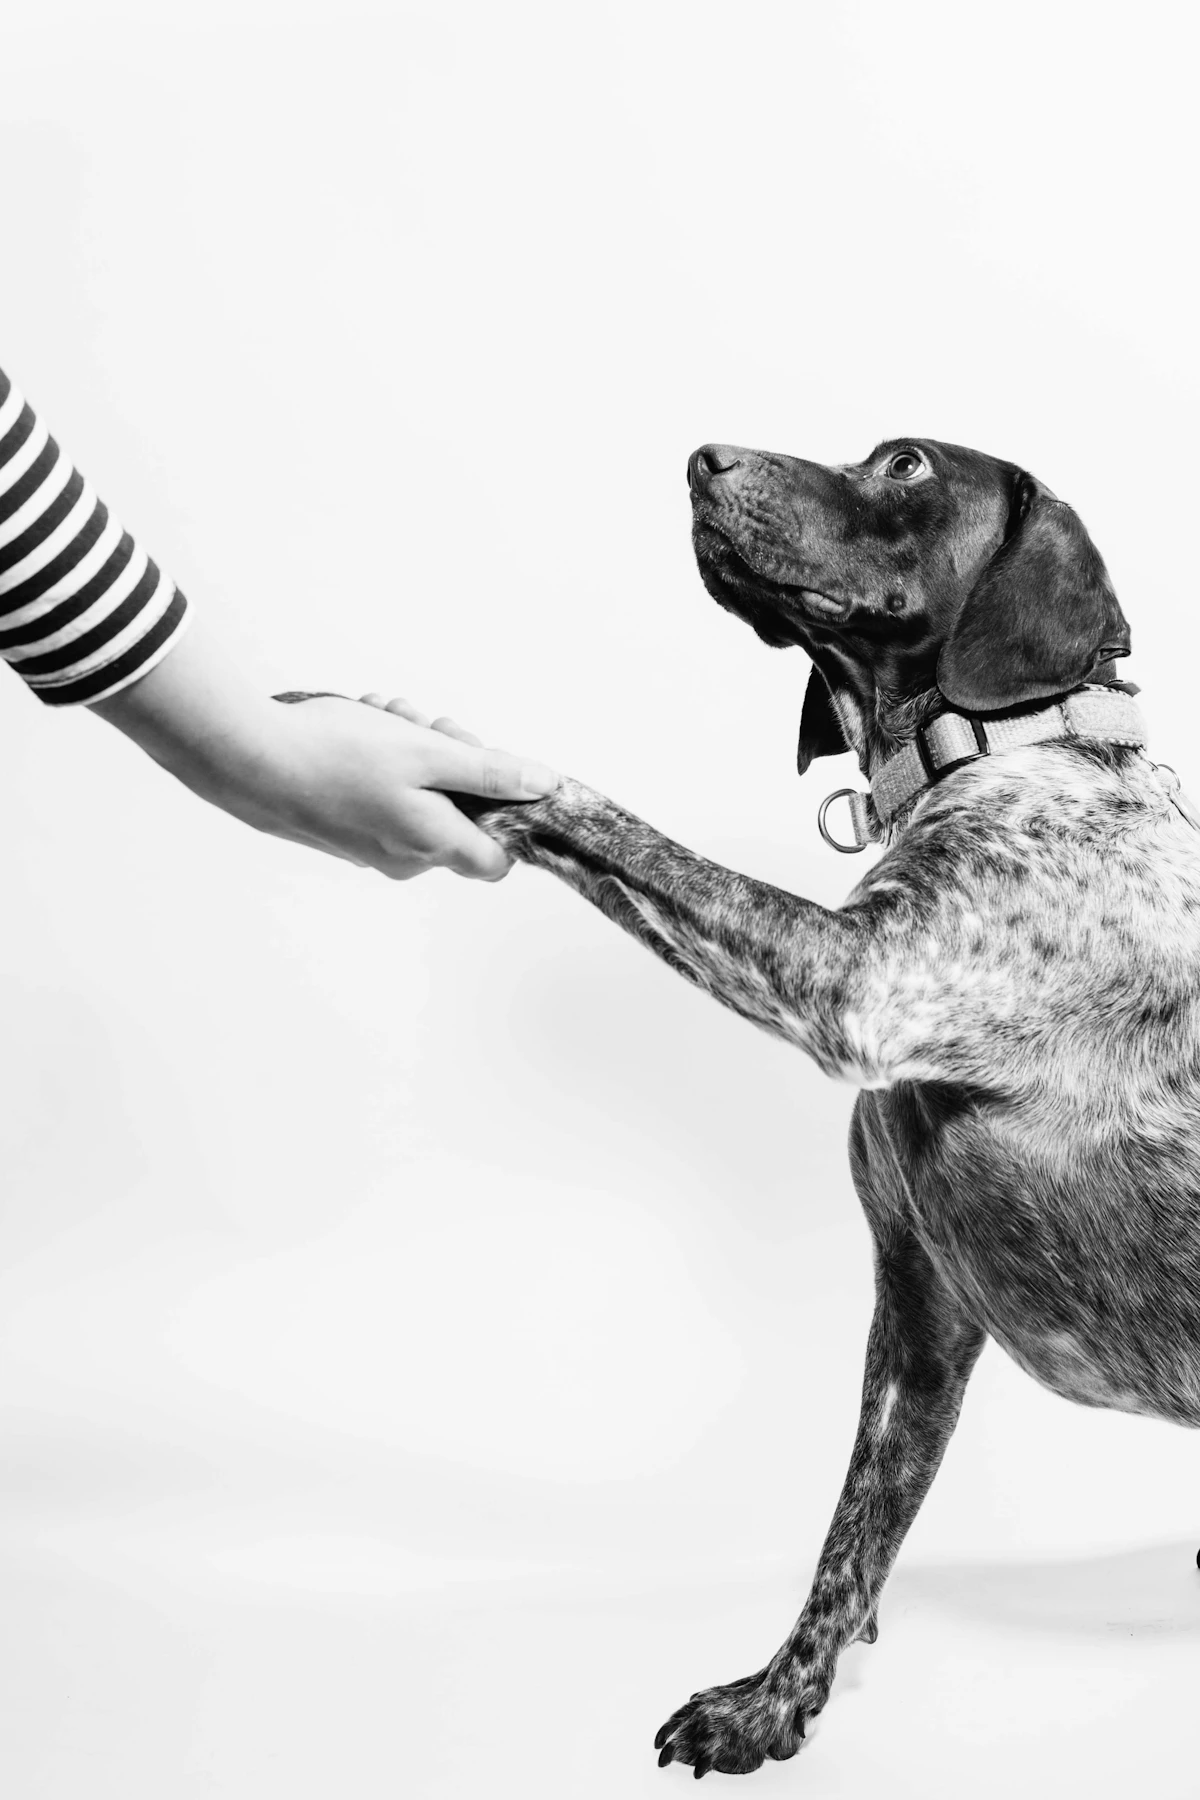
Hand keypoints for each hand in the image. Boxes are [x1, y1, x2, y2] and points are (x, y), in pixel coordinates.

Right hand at [270, 691, 557, 878]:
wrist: (242, 759)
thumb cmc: (333, 754)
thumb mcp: (426, 753)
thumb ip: (490, 773)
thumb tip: (544, 788)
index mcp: (432, 846)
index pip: (500, 858)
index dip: (507, 811)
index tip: (490, 768)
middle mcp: (404, 859)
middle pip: (459, 813)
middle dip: (451, 758)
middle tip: (425, 721)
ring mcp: (370, 848)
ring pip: (420, 795)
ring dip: (413, 748)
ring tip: (384, 713)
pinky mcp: (342, 831)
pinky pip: (384, 796)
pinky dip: (382, 759)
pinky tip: (361, 723)